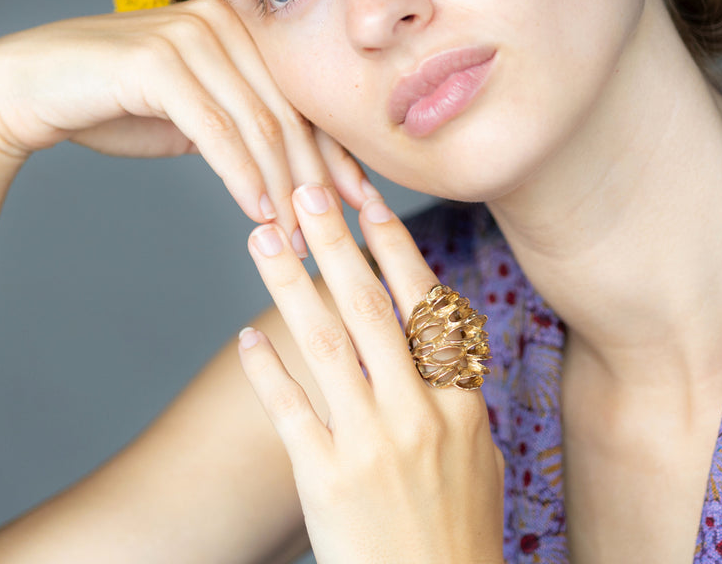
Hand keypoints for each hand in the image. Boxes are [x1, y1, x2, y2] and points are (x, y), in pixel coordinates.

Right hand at [0, 0, 368, 233]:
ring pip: (258, 124)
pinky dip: (243, 177)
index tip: (364, 204)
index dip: (336, 153)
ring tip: (299, 238)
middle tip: (334, 233)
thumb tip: (304, 168)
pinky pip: (217, 129)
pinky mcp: (159, 61)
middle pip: (289, 111)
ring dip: (282, 188)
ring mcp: (192, 35)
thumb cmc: (114, 103)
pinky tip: (258, 213)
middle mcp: (223, 20)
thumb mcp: (194, 114)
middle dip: (316, 179)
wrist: (28, 87)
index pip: (303, 96)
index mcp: (240, 26)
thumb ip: (245, 123)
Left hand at [238, 187, 504, 563]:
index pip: (425, 305)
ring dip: (290, 284)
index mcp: (461, 403)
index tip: (368, 202)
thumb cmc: (458, 534)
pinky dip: (267, 370)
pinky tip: (245, 338)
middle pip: (370, 307)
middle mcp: (419, 414)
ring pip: (325, 343)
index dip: (394, 248)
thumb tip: (437, 333)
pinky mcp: (328, 481)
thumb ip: (453, 390)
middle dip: (335, 242)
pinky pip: (290, 410)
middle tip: (305, 192)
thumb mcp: (477, 455)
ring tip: (262, 241)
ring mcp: (373, 446)